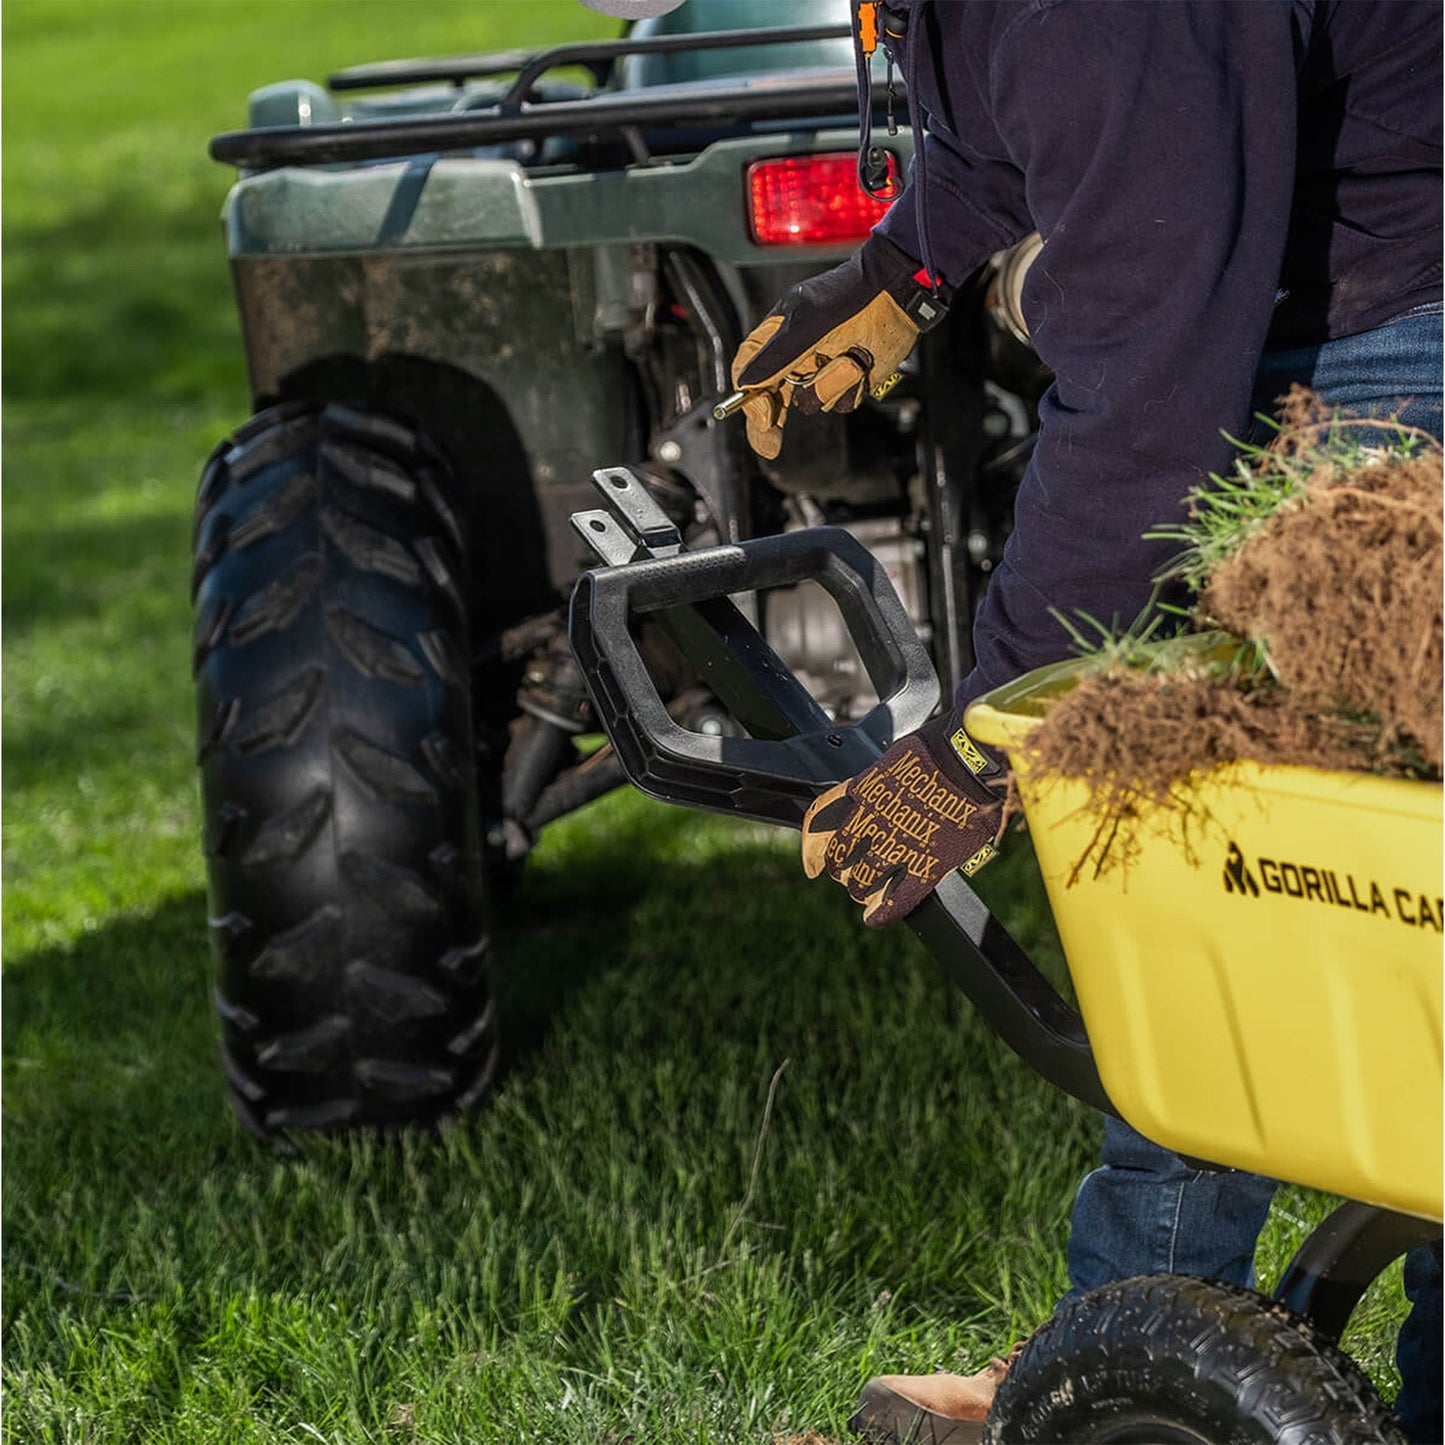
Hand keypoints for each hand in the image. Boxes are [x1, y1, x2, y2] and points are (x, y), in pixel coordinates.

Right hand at [730, 233, 950, 458]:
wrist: (895, 294)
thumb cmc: (848, 298)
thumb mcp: (806, 325)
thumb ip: (775, 357)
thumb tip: (746, 384)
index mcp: (777, 338)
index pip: (750, 373)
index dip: (751, 397)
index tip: (764, 414)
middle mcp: (795, 358)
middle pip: (772, 399)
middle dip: (770, 424)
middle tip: (769, 446)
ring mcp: (821, 372)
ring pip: (813, 402)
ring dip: (832, 385)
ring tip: (849, 357)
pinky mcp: (847, 383)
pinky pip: (841, 403)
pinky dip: (852, 387)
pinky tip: (861, 362)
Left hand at [800, 713, 1004, 927]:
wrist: (974, 759)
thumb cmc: (943, 748)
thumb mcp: (897, 758)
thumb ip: (883, 780)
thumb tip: (881, 787)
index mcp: (863, 791)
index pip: (820, 822)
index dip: (810, 847)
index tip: (811, 864)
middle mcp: (872, 820)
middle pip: (838, 856)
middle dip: (838, 869)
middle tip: (845, 874)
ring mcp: (898, 845)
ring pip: (862, 881)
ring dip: (859, 890)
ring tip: (863, 892)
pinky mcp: (926, 865)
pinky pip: (897, 900)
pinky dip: (883, 914)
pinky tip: (875, 919)